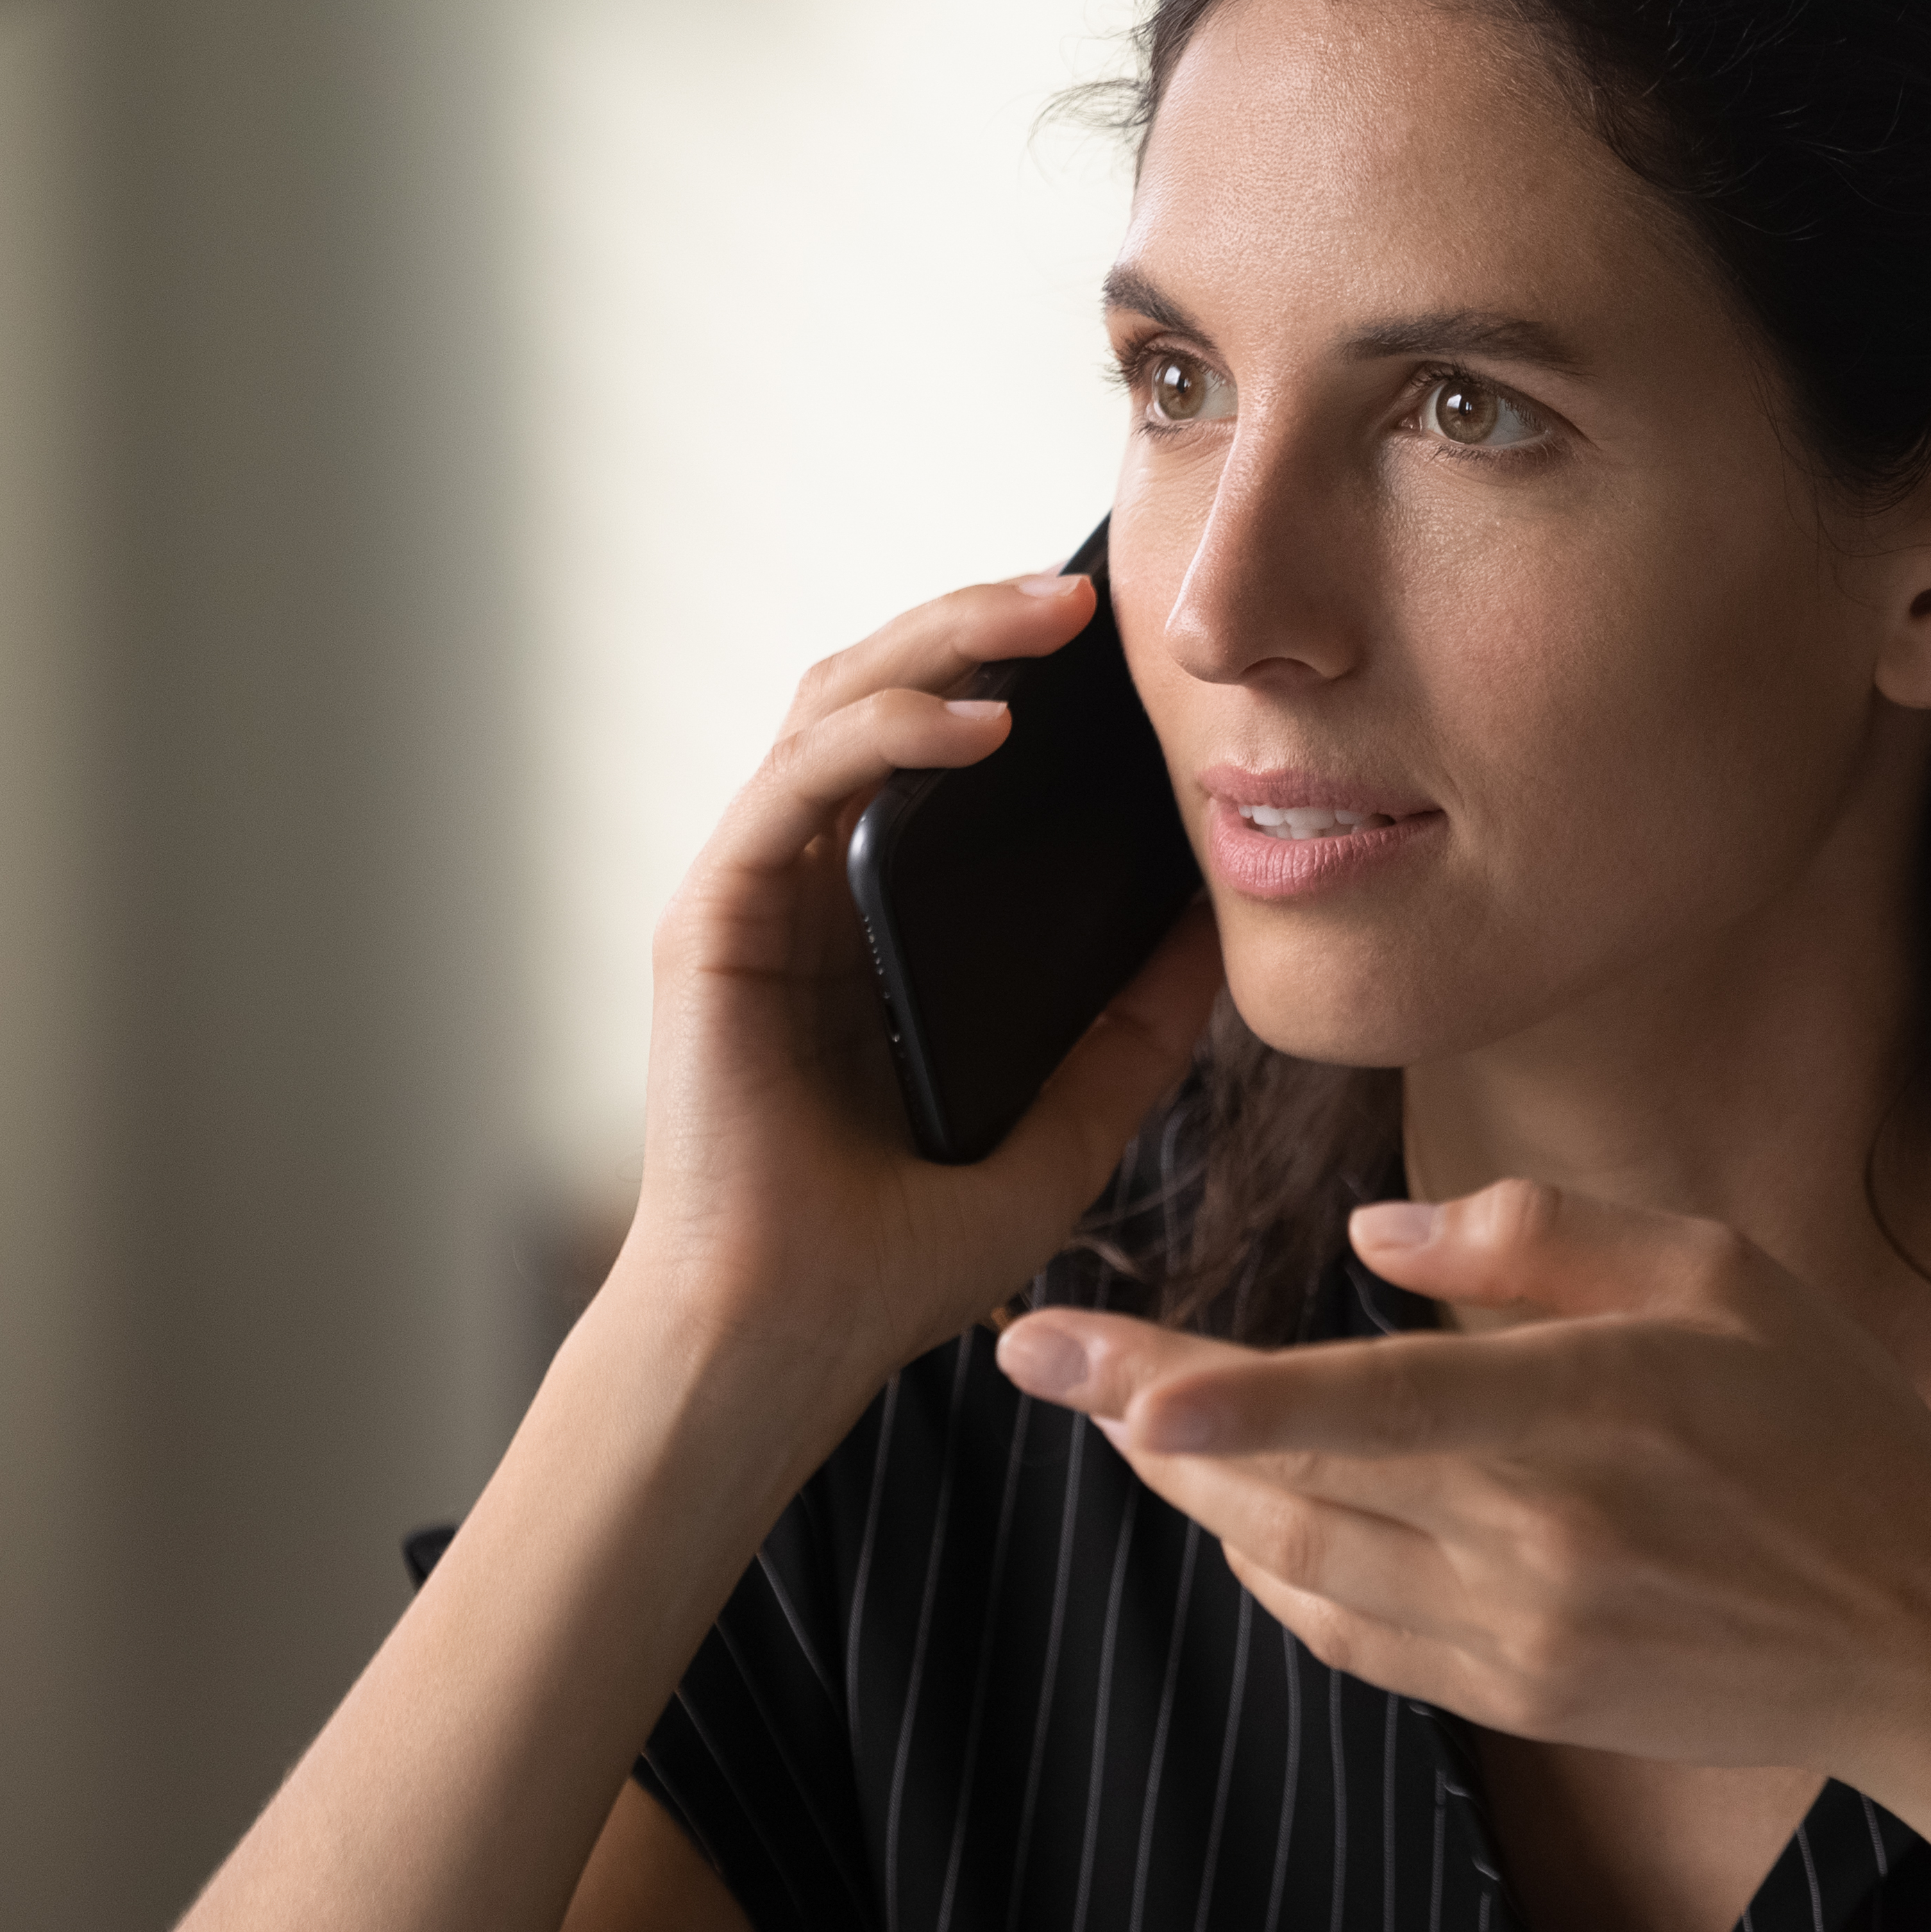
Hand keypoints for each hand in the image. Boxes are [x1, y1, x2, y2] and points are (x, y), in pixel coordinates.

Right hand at [604, 569, 1222, 1427]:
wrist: (791, 1337)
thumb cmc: (898, 1255)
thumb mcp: (1068, 1127)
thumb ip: (1134, 1031)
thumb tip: (1218, 929)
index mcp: (870, 923)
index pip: (934, 749)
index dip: (1012, 674)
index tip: (1118, 646)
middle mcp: (802, 888)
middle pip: (881, 694)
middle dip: (980, 623)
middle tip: (1088, 594)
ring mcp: (751, 895)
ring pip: (831, 705)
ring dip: (939, 642)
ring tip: (1046, 618)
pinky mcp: (711, 919)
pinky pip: (799, 783)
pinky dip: (886, 732)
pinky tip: (978, 723)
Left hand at [995, 1180, 1930, 1777]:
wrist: (1919, 1629)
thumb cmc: (1824, 1423)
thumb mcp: (1716, 1271)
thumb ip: (1542, 1237)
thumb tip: (1371, 1241)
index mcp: (1590, 1412)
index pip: (1380, 1407)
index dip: (1240, 1401)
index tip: (1120, 1383)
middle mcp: (1540, 1538)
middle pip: (1296, 1485)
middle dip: (1149, 1420)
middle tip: (1038, 1355)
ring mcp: (1520, 1634)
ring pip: (1301, 1564)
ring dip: (1196, 1492)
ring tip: (1116, 1416)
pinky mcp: (1516, 1699)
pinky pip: (1351, 1635)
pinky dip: (1277, 1570)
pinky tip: (1236, 1515)